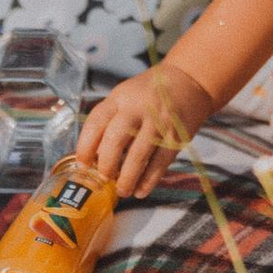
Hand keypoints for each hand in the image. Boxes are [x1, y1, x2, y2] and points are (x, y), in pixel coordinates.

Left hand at [77, 60, 216, 200]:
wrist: (189, 81)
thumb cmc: (149, 92)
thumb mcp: (125, 96)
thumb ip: (110, 119)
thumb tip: (95, 156)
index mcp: (120, 98)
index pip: (96, 122)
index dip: (86, 146)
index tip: (83, 164)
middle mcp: (138, 109)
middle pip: (115, 140)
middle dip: (107, 165)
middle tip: (104, 178)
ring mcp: (158, 124)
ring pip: (138, 156)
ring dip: (127, 179)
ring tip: (122, 191)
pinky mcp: (175, 138)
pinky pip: (160, 164)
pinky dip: (148, 181)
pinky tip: (140, 190)